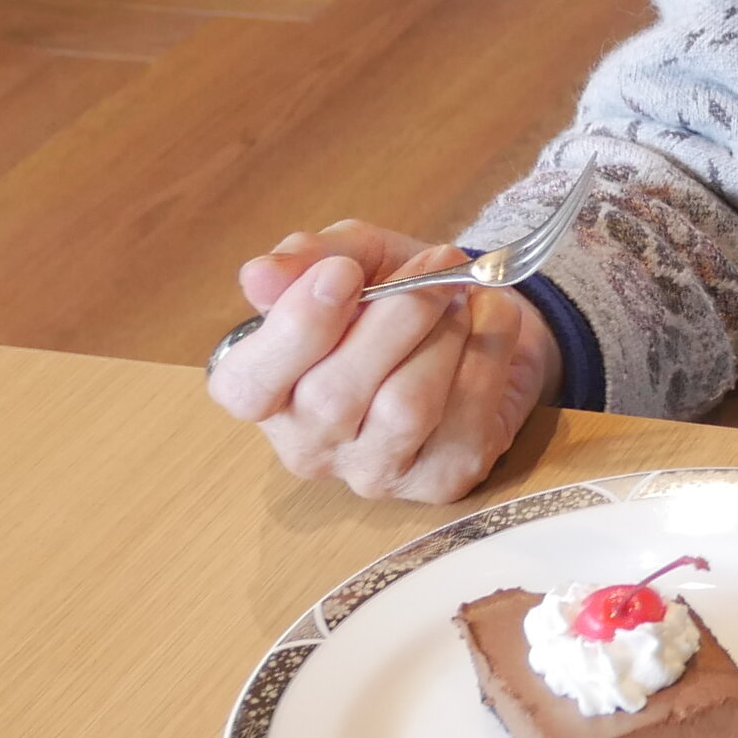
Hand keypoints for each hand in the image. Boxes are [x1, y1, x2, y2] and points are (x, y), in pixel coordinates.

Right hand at [210, 218, 561, 503]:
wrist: (476, 321)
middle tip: (435, 263)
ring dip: (444, 332)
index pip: (248, 385)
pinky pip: (466, 414)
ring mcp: (375, 472)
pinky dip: (489, 349)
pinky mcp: (441, 480)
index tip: (342, 273)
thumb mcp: (350, 257)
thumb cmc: (395, 294)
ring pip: (404, 408)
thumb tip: (260, 276)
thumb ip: (306, 259)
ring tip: (461, 292)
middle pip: (334, 396)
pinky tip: (488, 318)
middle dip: (394, 317)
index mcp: (266, 392)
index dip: (294, 330)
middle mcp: (309, 446)